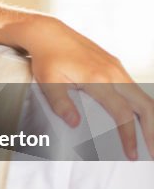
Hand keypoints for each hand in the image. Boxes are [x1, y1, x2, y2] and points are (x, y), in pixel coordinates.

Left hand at [29, 17, 153, 159]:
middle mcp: (113, 72)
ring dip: (149, 119)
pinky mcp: (114, 65)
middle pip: (145, 105)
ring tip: (149, 139)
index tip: (130, 154)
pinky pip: (134, 88)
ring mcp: (116, 67)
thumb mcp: (47, 82)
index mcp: (98, 79)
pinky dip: (140, 106)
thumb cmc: (46, 58)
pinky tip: (136, 118)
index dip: (129, 136)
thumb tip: (75, 124)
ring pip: (142, 96)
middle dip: (152, 130)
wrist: (48, 33)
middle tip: (152, 153)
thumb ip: (61, 103)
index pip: (122, 113)